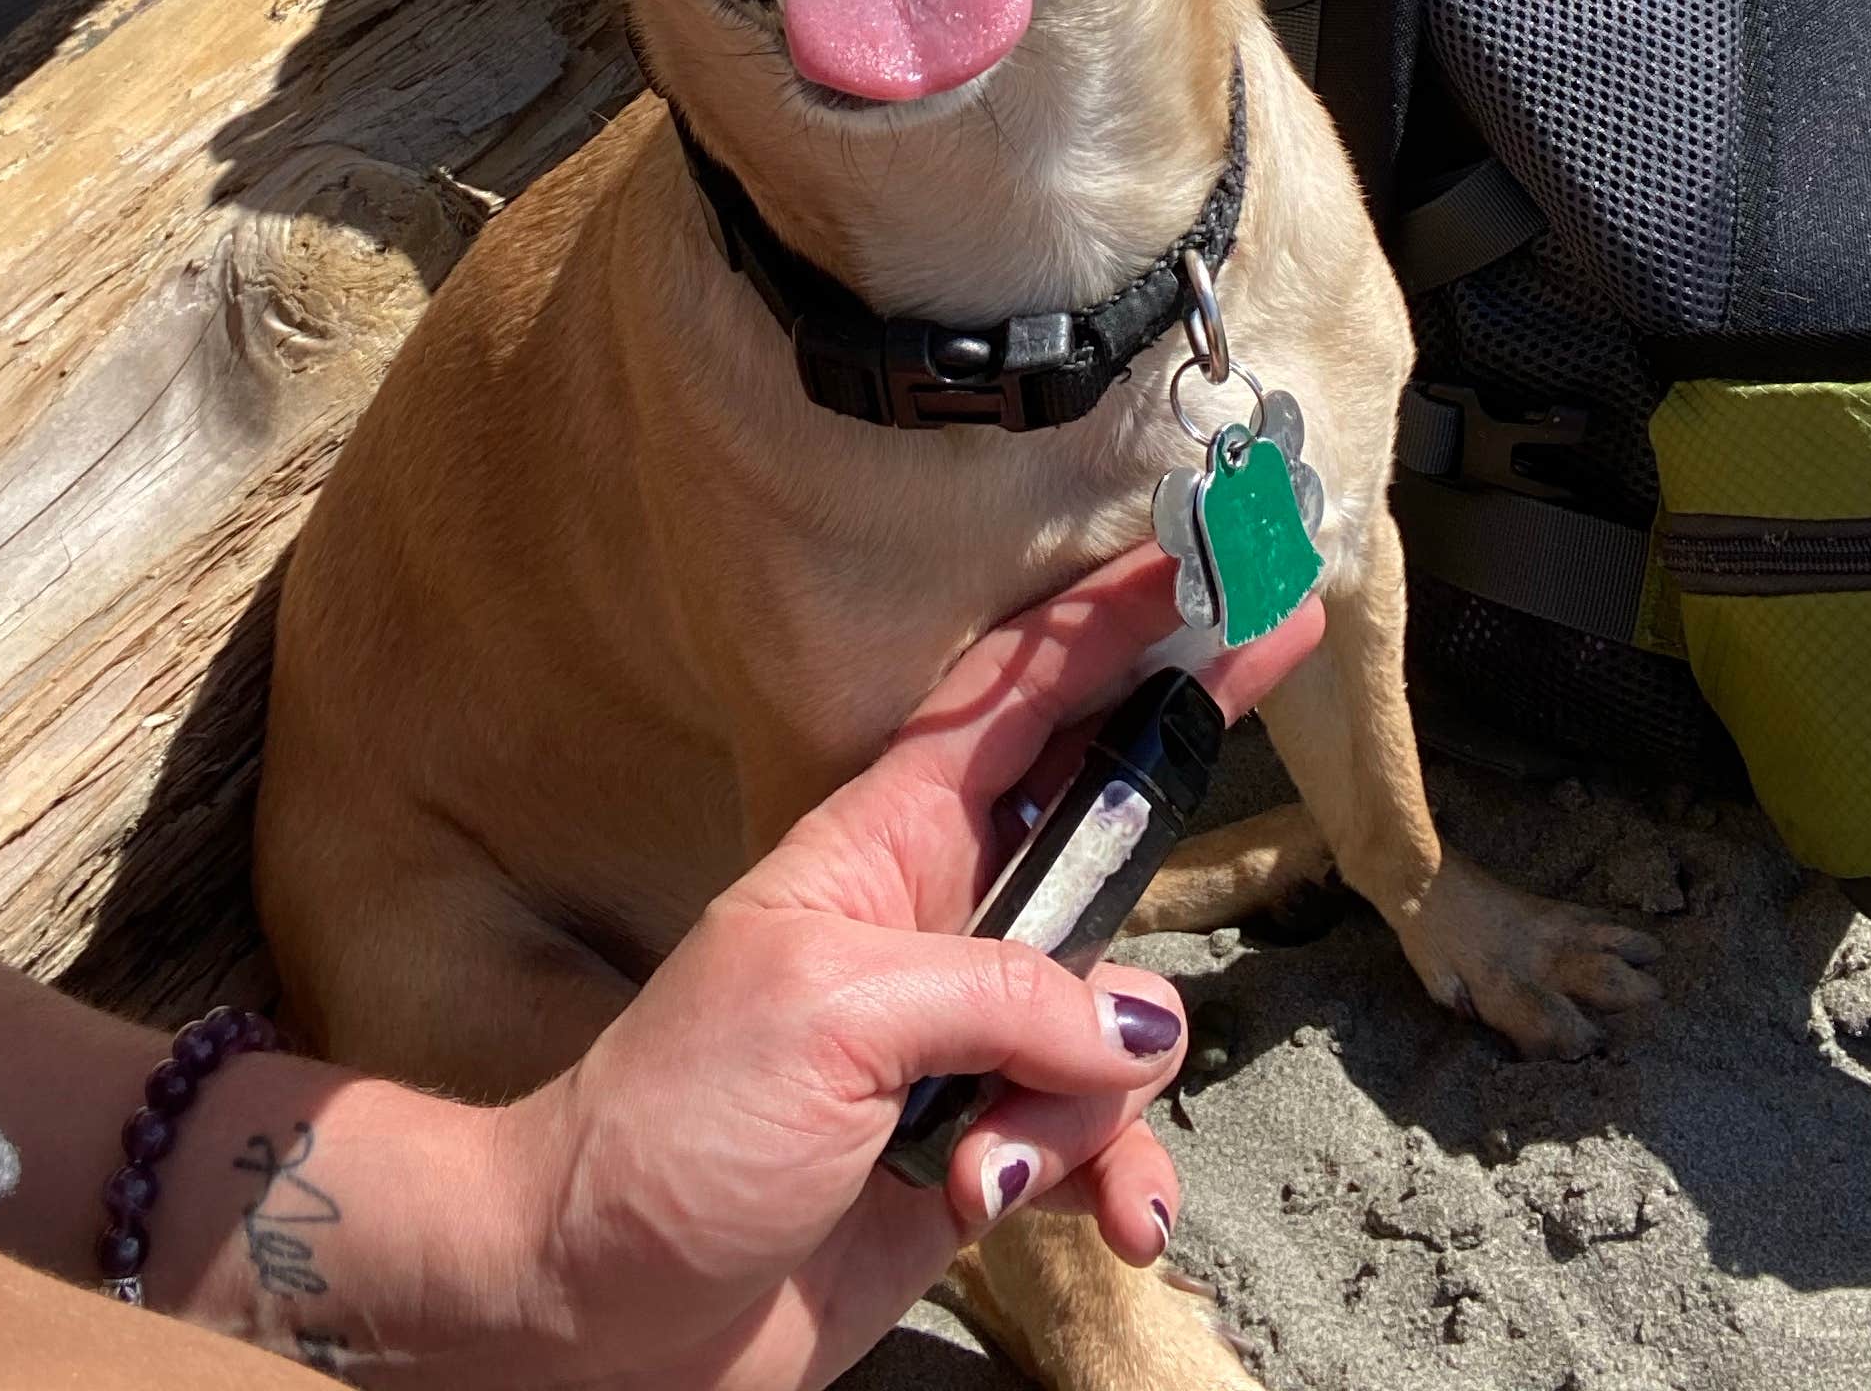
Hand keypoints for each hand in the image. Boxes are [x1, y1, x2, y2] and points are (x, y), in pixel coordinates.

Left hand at [493, 548, 1324, 1390]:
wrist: (594, 1309)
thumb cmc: (667, 1128)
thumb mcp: (826, 1017)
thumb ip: (1000, 998)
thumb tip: (1133, 1026)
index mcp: (884, 844)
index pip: (1022, 700)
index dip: (1117, 621)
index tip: (1213, 561)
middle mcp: (940, 922)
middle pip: (1096, 822)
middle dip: (1179, 760)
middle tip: (1276, 646)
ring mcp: (964, 1036)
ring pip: (1114, 1017)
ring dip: (1091, 1097)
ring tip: (992, 1158)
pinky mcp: (981, 1147)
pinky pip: (1099, 1139)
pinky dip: (1110, 1180)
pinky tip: (1095, 1222)